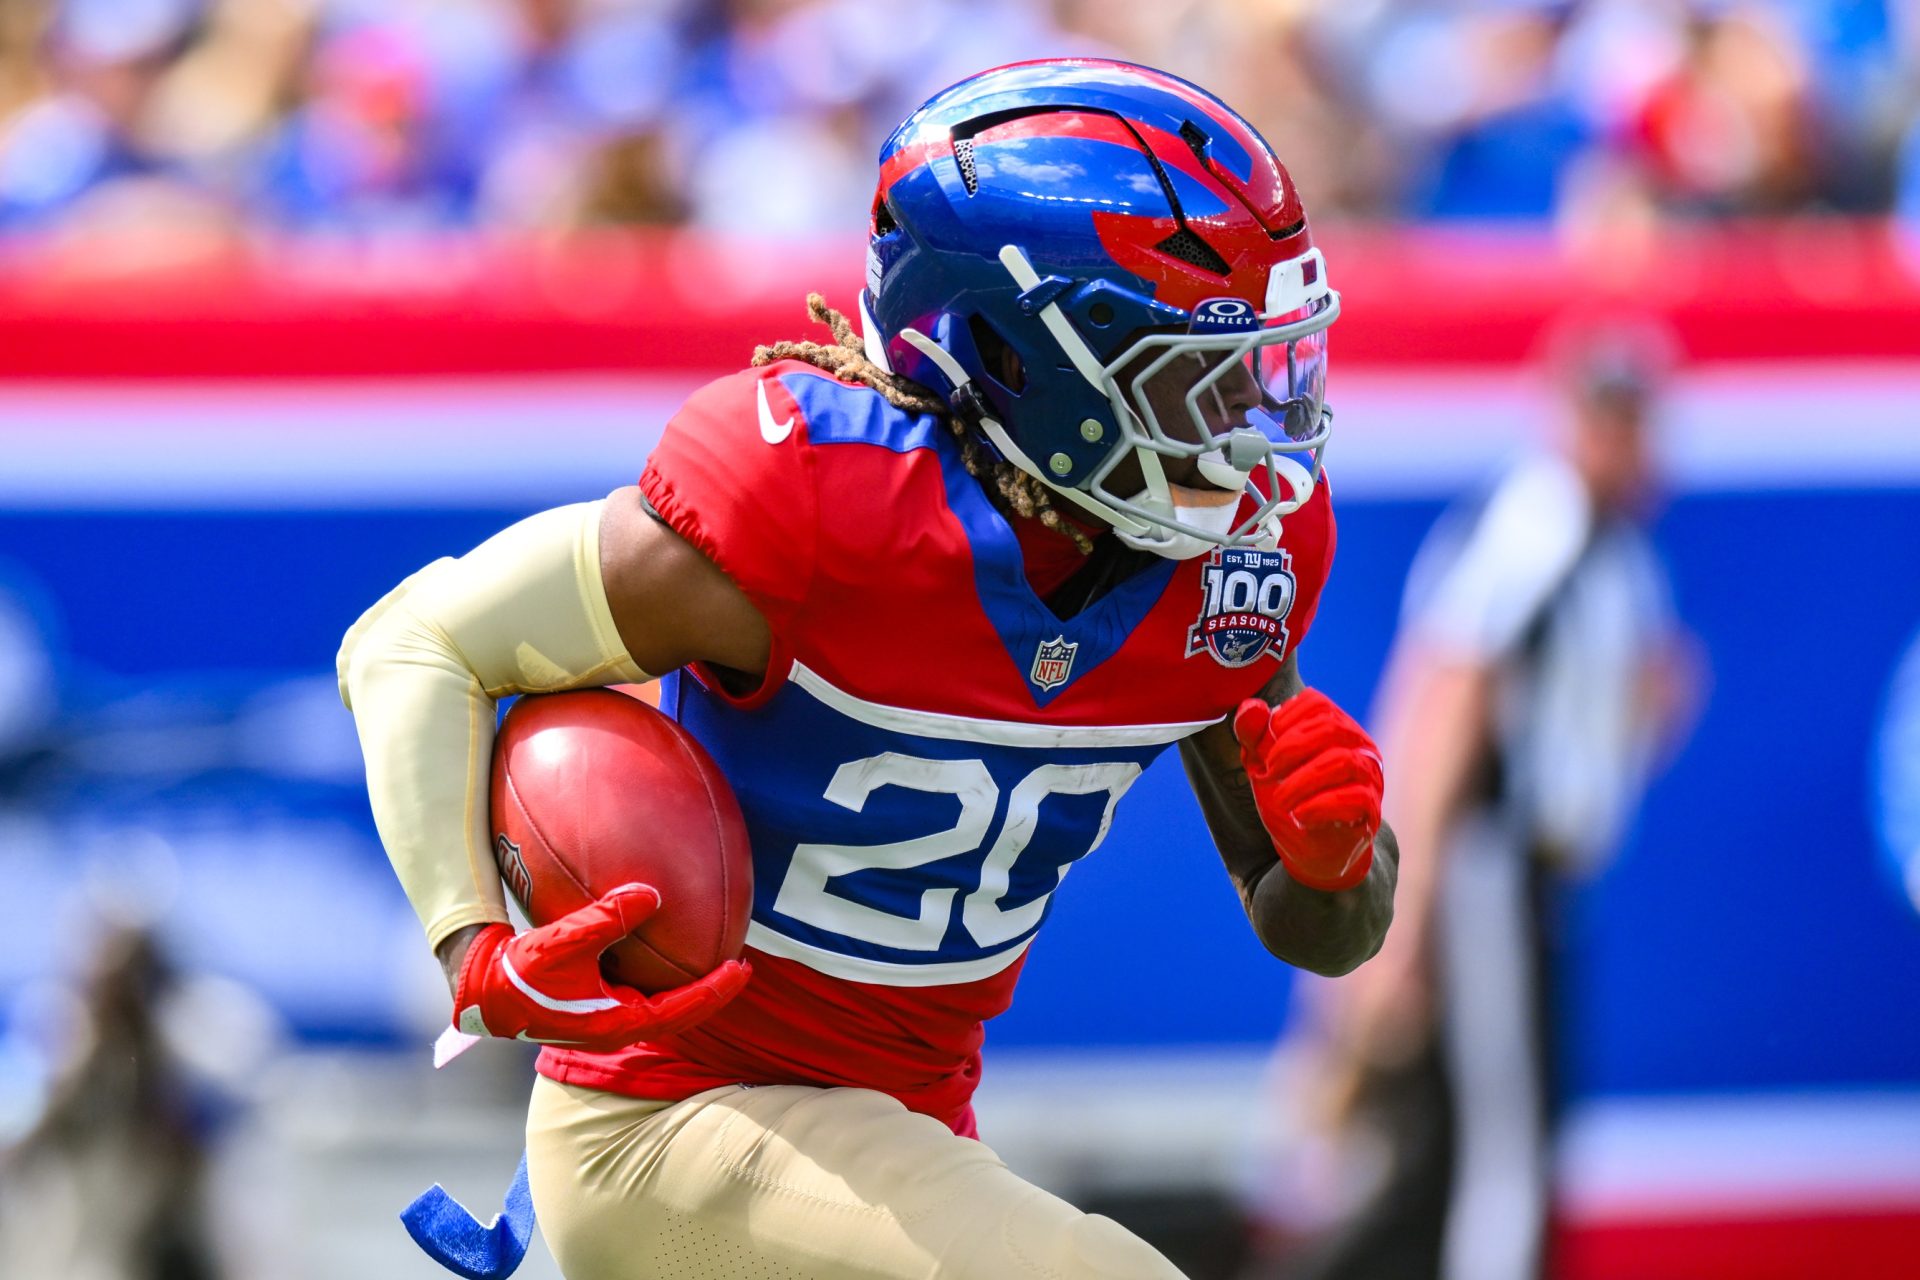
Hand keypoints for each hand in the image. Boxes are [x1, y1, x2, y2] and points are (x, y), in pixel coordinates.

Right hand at [452, 883, 749, 1052]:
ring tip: (711, 958)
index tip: (743, 968)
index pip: (682, 1010)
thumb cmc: (520, 974)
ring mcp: (606, 1021)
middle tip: (740, 965)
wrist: (482, 994)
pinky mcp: (594, 1009)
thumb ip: (607, 918)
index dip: (716, 990)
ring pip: (660, 1006)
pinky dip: (658, 977)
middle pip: (679, 1013)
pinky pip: (640, 994)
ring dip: (687, 986)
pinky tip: (661, 949)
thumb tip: (651, 894)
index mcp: (618, 1022)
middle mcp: (617, 1027)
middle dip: (710, 991)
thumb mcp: (564, 941)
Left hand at [1233, 690, 1383, 892]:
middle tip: (1267, 773)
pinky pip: (1355, 797)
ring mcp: (1369, 774)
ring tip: (1281, 800)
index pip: (1315, 702)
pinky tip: (1300, 815)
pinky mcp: (1372, 807)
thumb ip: (1253, 734)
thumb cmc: (1289, 797)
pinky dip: (1319, 806)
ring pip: (1342, 760)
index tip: (1264, 750)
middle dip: (1289, 750)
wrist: (1310, 849)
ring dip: (1300, 781)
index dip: (1283, 721)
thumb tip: (1251, 708)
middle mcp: (1357, 744)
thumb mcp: (1262, 764)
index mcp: (1333, 725)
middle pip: (1330, 727)